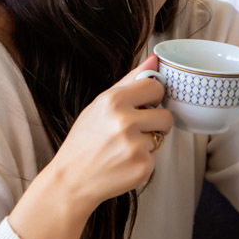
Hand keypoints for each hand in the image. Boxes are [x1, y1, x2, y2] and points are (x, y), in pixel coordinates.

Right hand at [9, 56, 172, 238]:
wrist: (71, 180)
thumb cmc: (85, 140)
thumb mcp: (99, 105)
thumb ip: (129, 81)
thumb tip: (154, 59)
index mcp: (114, 101)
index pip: (156, 87)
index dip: (152, 98)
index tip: (143, 105)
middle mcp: (126, 122)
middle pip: (166, 115)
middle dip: (155, 122)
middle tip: (134, 130)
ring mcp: (135, 146)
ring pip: (161, 137)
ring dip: (149, 142)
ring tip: (124, 147)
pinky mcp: (143, 167)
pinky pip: (156, 158)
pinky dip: (143, 161)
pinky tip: (123, 163)